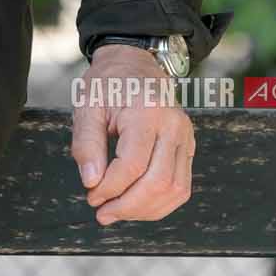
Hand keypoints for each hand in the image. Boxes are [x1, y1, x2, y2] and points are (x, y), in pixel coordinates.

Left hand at [70, 45, 193, 226]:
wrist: (135, 63)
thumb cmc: (108, 84)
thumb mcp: (87, 106)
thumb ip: (86, 144)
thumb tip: (91, 183)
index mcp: (147, 112)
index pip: (132, 165)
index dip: (110, 188)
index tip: (91, 196)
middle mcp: (174, 126)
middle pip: (158, 182)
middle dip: (127, 206)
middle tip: (102, 213)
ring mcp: (186, 137)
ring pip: (175, 189)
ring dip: (145, 210)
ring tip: (117, 211)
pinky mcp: (189, 147)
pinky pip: (181, 186)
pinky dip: (160, 203)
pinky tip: (136, 205)